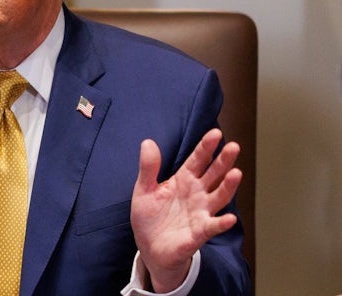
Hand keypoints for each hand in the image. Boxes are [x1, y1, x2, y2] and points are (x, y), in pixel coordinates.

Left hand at [130, 128, 241, 291]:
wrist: (149, 247)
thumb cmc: (150, 216)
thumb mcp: (144, 189)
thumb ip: (148, 167)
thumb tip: (148, 142)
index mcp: (183, 180)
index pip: (197, 160)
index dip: (206, 147)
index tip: (215, 133)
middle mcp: (197, 194)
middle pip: (213, 174)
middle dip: (223, 161)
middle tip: (233, 146)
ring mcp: (200, 212)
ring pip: (218, 197)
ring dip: (228, 186)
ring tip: (236, 173)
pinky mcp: (198, 232)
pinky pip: (212, 227)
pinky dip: (221, 223)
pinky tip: (228, 218)